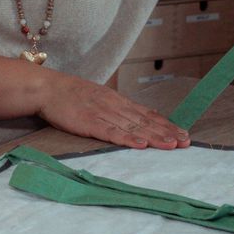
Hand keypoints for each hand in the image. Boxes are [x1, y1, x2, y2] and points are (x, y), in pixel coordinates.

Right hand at [35, 71, 189, 149]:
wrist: (47, 88)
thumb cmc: (70, 94)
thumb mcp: (98, 97)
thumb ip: (115, 109)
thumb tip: (133, 120)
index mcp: (116, 100)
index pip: (146, 114)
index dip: (166, 124)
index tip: (183, 133)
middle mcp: (114, 105)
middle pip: (145, 121)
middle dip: (167, 132)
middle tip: (186, 142)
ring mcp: (102, 113)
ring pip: (133, 127)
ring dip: (154, 137)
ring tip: (171, 145)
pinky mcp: (88, 122)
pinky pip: (111, 132)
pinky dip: (127, 138)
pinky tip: (140, 144)